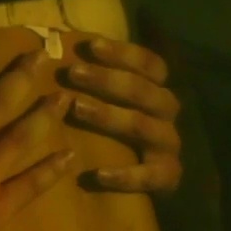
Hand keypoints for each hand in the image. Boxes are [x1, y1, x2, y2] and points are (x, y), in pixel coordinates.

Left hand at [63, 38, 182, 193]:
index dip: (123, 53)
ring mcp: (169, 146)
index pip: (150, 65)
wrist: (146, 183)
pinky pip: (149, 176)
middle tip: (73, 73)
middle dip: (107, 80)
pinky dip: (125, 176)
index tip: (90, 46)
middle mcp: (166, 115)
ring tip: (76, 107)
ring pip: (143, 126)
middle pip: (144, 91)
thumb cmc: (117, 137)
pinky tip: (98, 174)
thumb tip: (61, 49)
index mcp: (158, 92)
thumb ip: (97, 80)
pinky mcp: (167, 178)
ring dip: (109, 115)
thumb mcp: (112, 104)